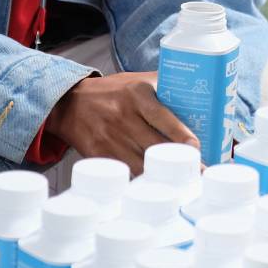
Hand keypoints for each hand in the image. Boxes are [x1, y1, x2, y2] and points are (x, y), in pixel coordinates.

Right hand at [45, 72, 197, 174]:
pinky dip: (140, 179)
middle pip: (155, 146)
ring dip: (160, 176)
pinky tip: (154, 186)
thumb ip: (165, 82)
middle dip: (177, 162)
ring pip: (141, 164)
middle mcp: (123, 116)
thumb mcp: (137, 80)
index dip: (182, 136)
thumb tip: (198, 88)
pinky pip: (124, 171)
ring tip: (181, 184)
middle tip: (198, 173)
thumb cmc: (112, 92)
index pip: (164, 119)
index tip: (196, 148)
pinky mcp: (99, 154)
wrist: (70, 103)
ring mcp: (109, 138)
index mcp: (137, 95)